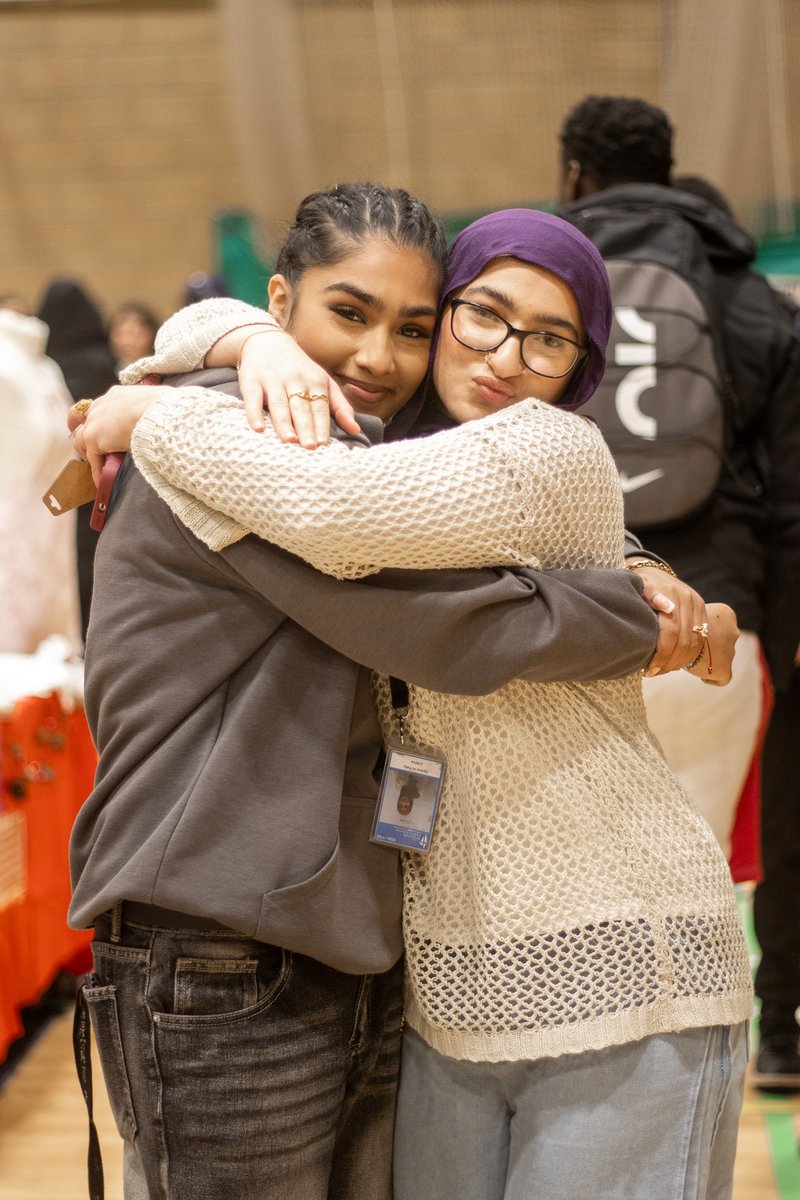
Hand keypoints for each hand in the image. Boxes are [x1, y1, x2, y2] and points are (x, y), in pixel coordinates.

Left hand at [69, 385, 168, 484]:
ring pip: (79, 439)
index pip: (101, 406)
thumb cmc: (164, 408)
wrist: (157, 415)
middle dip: (80, 430)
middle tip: (85, 444)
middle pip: (80, 417)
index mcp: (116, 395)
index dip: (100, 418)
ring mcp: (94, 422)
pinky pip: (92, 460)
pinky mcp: (93, 439)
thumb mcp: (156, 402)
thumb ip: (150, 409)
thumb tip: (163, 414)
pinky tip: (103, 483)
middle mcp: (100, 406)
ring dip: (86, 453)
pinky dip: (97, 472)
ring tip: (95, 466)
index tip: (104, 427)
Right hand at [208, 326, 358, 447]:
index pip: (320, 407)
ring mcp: (273, 380)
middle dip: (306, 427)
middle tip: (310, 447)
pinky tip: (258, 429)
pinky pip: (252, 399)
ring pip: (279, 404)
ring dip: (284, 423)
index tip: (323, 444)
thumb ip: (340, 406)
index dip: (321, 425)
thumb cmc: (300, 369)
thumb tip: (355, 430)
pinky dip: (254, 414)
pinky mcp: (252, 381)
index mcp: (315, 382)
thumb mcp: (324, 382)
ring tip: (289, 440)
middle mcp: (295, 380)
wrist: (267, 341)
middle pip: (301, 407)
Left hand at [628, 564, 708, 675]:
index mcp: (672, 594)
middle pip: (685, 640)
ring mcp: (698, 605)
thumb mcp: (639, 587)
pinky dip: (689, 654)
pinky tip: (675, 662)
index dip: (662, 653)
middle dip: (670, 661)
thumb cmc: (640, 584)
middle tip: (654, 672)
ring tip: (662, 670)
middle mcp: (689, 600)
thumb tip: (667, 607)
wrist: (653, 573)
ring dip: (680, 661)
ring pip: (695, 642)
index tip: (649, 669)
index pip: (671, 631)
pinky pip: (700, 638)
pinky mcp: (702, 611)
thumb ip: (650, 595)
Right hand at [684, 603, 738, 685]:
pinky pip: (721, 677)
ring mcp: (731, 652)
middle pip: (722, 642)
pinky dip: (710, 676)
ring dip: (709, 659)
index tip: (693, 636)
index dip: (705, 632)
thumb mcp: (689, 612)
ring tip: (691, 658)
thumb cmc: (676, 621)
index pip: (720, 625)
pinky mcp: (726, 670)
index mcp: (726, 614)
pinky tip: (697, 670)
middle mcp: (733, 631)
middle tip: (691, 648)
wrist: (673, 636)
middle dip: (710, 646)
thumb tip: (687, 624)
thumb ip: (696, 617)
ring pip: (722, 658)